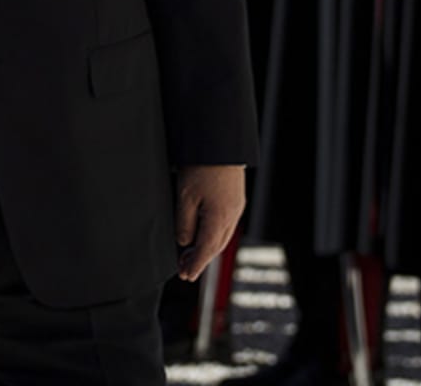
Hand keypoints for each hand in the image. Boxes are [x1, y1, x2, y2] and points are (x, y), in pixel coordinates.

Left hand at [174, 164, 245, 281]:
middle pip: (216, 247)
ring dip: (207, 249)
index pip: (205, 251)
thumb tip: (184, 243)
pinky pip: (226, 226)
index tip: (185, 276)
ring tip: (190, 255)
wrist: (220, 144)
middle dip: (200, 261)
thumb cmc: (201, 167)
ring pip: (222, 238)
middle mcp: (231, 216)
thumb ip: (184, 223)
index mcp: (219, 219)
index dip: (195, 265)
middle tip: (185, 270)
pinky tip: (204, 235)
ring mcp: (236, 208)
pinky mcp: (236, 200)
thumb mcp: (184, 196)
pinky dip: (214, 236)